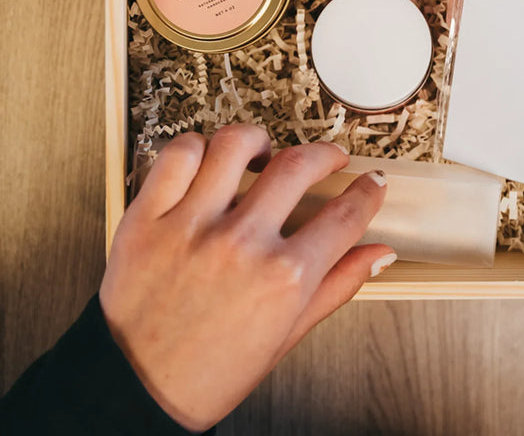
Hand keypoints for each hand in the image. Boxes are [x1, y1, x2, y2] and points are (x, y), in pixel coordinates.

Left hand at [99, 127, 394, 431]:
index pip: (346, 215)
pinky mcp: (148, 219)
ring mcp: (192, 226)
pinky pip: (177, 155)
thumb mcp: (287, 334)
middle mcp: (242, 244)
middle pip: (300, 166)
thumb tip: (380, 254)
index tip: (370, 182)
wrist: (134, 393)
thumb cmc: (210, 373)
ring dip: (261, 140)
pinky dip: (199, 147)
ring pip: (236, 144)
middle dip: (326, 155)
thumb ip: (338, 285)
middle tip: (329, 158)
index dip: (368, 191)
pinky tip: (211, 161)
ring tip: (265, 152)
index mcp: (284, 278)